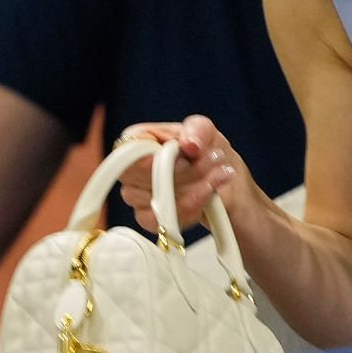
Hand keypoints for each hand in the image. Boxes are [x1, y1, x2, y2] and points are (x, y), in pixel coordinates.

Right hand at [115, 115, 249, 234]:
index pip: (126, 151)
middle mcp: (131, 169)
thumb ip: (197, 130)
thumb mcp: (206, 130)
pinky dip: (191, 210)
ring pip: (157, 202)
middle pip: (143, 179)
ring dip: (193, 191)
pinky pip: (163, 222)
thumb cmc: (206, 150)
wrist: (225, 180)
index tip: (182, 157)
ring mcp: (137, 197)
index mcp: (138, 140)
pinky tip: (209, 196)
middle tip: (215, 159)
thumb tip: (189, 144)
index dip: (149, 159)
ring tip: (218, 176)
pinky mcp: (150, 219)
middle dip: (186, 172)